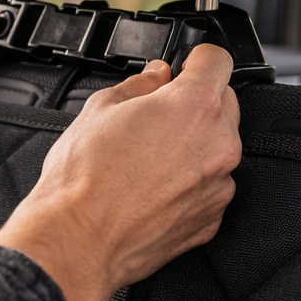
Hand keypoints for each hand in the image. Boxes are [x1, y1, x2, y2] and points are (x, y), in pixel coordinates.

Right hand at [0, 44, 242, 300]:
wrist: (76, 242)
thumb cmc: (81, 182)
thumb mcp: (99, 109)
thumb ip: (139, 85)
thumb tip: (155, 76)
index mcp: (193, 106)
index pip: (218, 60)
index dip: (197, 59)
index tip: (185, 66)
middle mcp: (217, 144)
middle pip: (224, 103)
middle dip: (196, 103)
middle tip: (155, 116)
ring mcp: (219, 185)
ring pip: (218, 148)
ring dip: (195, 145)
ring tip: (148, 159)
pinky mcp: (212, 218)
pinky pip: (211, 187)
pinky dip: (191, 183)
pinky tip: (154, 188)